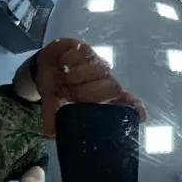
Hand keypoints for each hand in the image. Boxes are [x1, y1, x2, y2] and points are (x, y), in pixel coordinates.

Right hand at [30, 38, 145, 136]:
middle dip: (91, 91)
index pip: (127, 103)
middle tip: (71, 93)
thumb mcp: (52, 104)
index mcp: (102, 98)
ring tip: (65, 80)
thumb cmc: (56, 89)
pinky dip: (70, 60)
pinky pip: (83, 53)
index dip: (134, 107)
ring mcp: (98, 64)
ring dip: (79, 75)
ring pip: (99, 68)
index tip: (139, 116)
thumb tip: (50, 133)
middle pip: (113, 86)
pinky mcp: (87, 49)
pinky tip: (63, 64)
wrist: (43, 66)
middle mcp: (106, 81)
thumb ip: (53, 115)